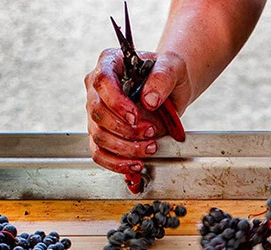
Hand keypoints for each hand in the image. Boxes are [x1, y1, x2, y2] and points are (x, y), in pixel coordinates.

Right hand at [85, 48, 191, 176]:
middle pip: (97, 113)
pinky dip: (116, 163)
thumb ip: (162, 77)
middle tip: (150, 131)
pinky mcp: (103, 133)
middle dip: (125, 129)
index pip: (102, 82)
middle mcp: (98, 89)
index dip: (116, 103)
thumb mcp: (173, 67)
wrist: (172, 91)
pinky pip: (99, 153)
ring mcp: (98, 113)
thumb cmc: (169, 74)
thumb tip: (149, 100)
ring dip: (126, 148)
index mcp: (110, 64)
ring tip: (150, 146)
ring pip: (99, 136)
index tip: (135, 117)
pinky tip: (136, 164)